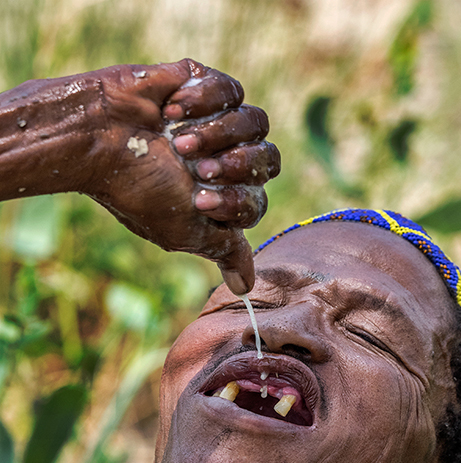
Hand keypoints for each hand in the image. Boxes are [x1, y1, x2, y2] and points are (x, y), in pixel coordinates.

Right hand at [83, 59, 279, 293]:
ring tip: (179, 139)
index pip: (257, 201)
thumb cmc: (139, 189)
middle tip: (196, 168)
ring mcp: (218, 121)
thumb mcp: (185, 230)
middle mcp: (226, 159)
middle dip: (235, 166)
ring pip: (256, 122)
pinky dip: (202, 101)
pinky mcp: (205, 84)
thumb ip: (224, 251)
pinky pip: (232, 90)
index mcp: (222, 196)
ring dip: (217, 133)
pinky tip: (171, 110)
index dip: (235, 201)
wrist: (99, 136)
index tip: (197, 199)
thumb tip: (245, 288)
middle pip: (269, 160)